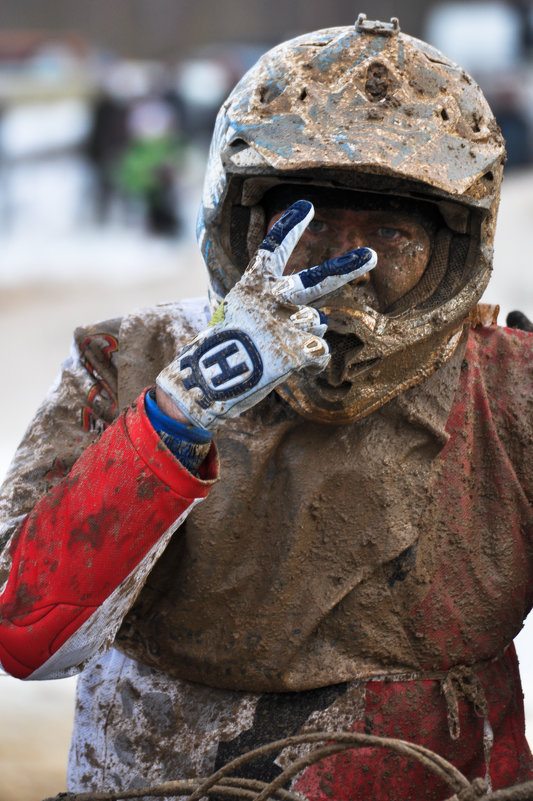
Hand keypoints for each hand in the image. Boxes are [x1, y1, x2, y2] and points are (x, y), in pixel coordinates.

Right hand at [156, 200, 375, 429]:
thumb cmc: (217, 351)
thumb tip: (316, 319)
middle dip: (347, 267)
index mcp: (253, 285)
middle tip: (370, 255)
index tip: (306, 207)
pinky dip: (310, 363)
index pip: (272, 249)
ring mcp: (290, 321)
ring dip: (305, 339)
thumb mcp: (237, 316)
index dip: (290, 228)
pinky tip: (289, 369)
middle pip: (319, 280)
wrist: (208, 378)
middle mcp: (275, 297)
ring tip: (276, 352)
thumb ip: (271, 309)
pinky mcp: (301, 347)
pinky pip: (321, 353)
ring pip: (316, 326)